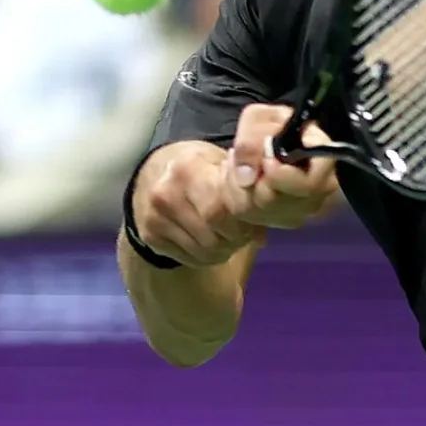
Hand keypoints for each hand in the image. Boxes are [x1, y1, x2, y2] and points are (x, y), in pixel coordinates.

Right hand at [132, 118, 338, 265]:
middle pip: (217, 236)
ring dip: (224, 248)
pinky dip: (205, 255)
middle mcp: (167, 192)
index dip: (244, 220)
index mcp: (190, 168)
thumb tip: (275, 219)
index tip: (250, 219)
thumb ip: (249, 188)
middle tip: (238, 228)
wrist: (155, 175)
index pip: (225, 209)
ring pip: (207, 251)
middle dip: (236, 236)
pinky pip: (191, 258)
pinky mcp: (150, 235)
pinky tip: (203, 238)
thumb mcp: (224, 167)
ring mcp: (155, 216)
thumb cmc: (202, 170)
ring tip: (222, 231)